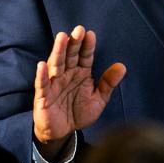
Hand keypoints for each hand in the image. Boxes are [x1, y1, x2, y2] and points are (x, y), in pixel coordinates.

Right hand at [33, 26, 125, 158]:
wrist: (63, 132)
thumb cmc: (79, 112)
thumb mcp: (99, 99)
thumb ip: (108, 83)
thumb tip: (122, 66)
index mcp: (81, 73)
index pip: (85, 56)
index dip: (87, 46)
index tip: (91, 34)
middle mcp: (67, 74)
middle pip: (70, 56)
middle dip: (73, 43)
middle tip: (78, 30)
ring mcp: (54, 83)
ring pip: (56, 65)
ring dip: (58, 51)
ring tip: (61, 38)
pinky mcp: (43, 96)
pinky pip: (42, 84)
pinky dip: (41, 75)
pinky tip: (42, 65)